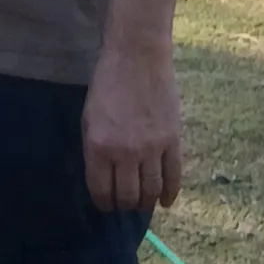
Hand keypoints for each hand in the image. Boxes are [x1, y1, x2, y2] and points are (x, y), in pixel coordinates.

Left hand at [82, 40, 181, 211]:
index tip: (106, 206)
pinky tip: (166, 201)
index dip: (104, 204)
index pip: (101, 191)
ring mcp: (152, 148)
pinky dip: (170, 194)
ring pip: (152, 191)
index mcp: (98, 147)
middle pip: (127, 196)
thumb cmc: (107, 85)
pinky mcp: (173, 141)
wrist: (137, 58)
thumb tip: (104, 179)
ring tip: (143, 203)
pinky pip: (174, 177)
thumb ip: (95, 150)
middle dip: (124, 205)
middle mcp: (125, 153)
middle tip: (125, 205)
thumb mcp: (89, 118)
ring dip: (146, 202)